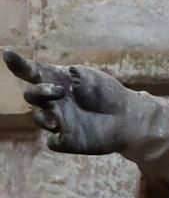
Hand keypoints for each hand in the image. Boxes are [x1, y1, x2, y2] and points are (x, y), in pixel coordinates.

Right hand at [4, 50, 131, 153]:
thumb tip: (37, 70)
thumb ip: (61, 74)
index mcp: (55, 81)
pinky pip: (53, 143)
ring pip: (38, 118)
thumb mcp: (84, 76)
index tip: (7, 54)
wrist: (128, 116)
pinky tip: (62, 134)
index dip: (18, 65)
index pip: (31, 73)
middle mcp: (52, 101)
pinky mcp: (66, 141)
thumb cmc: (106, 92)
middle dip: (39, 92)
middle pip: (32, 96)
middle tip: (58, 91)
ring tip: (57, 118)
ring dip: (43, 116)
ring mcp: (58, 121)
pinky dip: (55, 139)